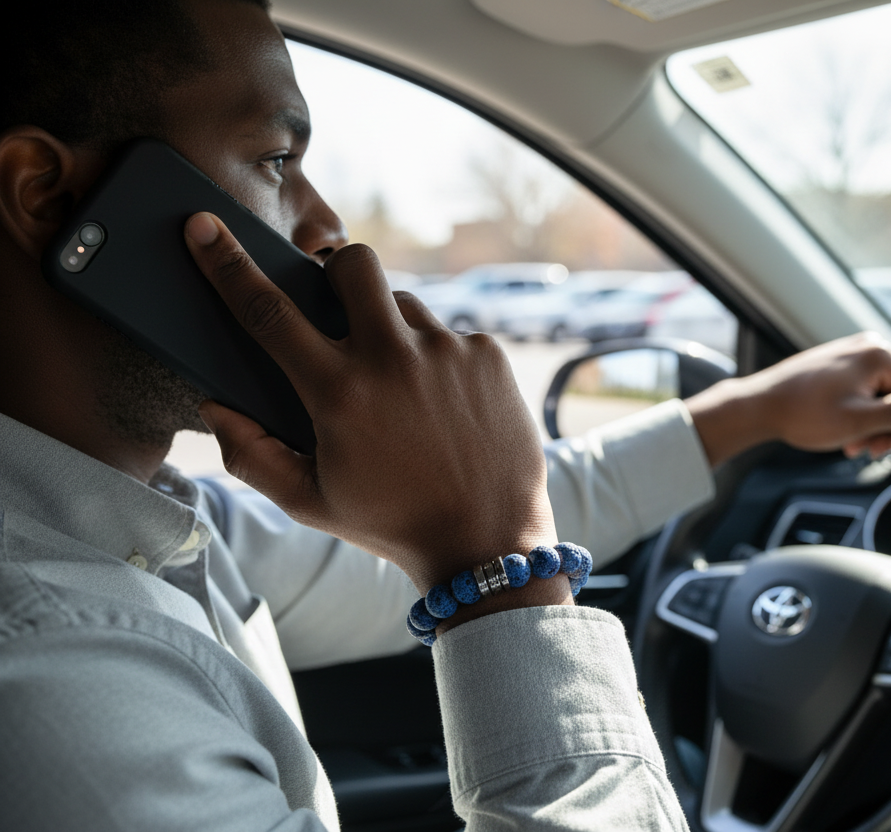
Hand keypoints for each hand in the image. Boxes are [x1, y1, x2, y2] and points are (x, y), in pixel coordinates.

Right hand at [184, 212, 563, 618]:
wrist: (487, 543)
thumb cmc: (391, 523)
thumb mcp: (308, 502)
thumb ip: (251, 455)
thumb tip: (216, 404)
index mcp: (339, 393)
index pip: (268, 311)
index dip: (228, 265)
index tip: (204, 228)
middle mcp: (394, 360)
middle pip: (352, 264)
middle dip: (336, 271)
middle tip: (338, 309)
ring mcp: (447, 351)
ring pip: (404, 303)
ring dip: (391, 330)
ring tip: (399, 386)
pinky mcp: (488, 355)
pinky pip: (450, 334)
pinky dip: (437, 360)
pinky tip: (443, 405)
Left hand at [686, 332, 890, 466]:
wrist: (761, 406)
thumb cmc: (804, 413)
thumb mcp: (858, 421)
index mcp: (881, 355)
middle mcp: (872, 346)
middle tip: (870, 448)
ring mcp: (856, 352)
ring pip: (887, 395)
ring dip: (876, 424)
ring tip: (853, 442)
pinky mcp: (843, 362)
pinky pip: (868, 389)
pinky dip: (862, 413)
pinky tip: (845, 429)